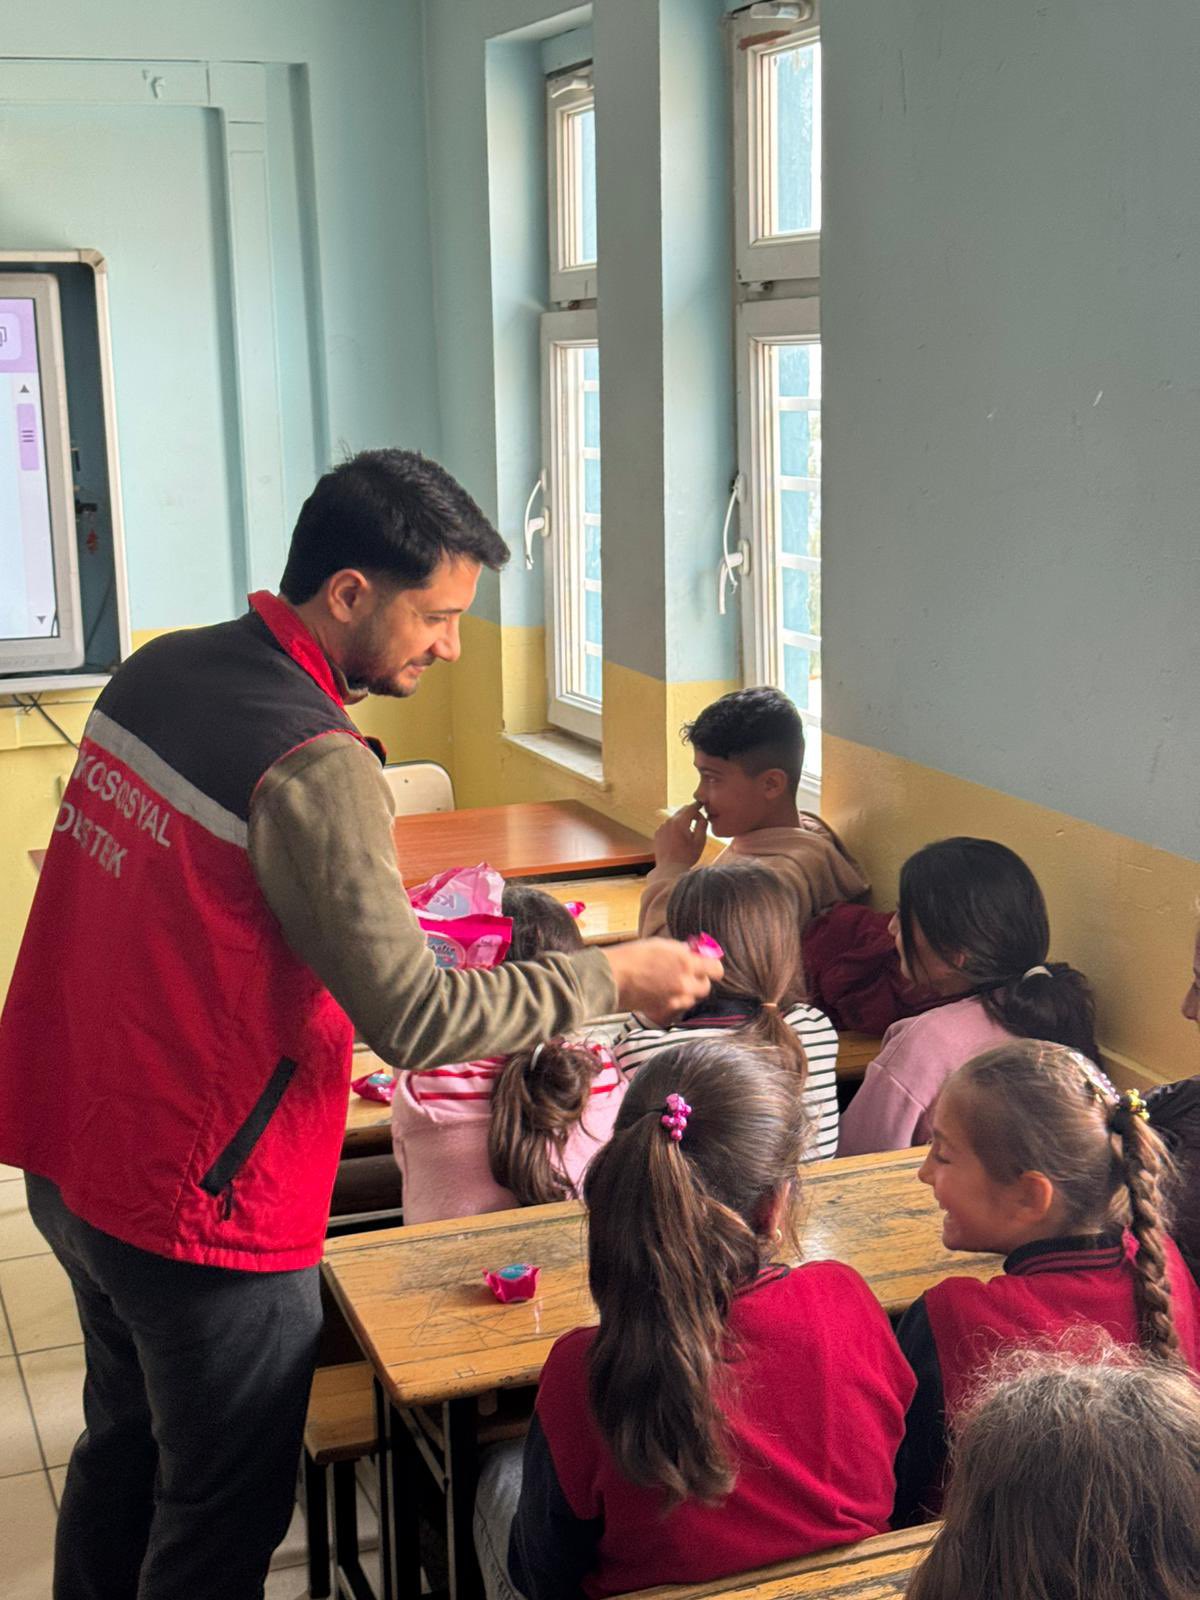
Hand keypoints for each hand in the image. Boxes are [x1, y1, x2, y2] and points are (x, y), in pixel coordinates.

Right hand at [604, 939, 722, 1018]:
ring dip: (686, 992)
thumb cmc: (633, 956)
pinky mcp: (665, 1013)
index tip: (706, 965)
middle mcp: (685, 985)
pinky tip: (661, 994)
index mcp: (687, 964)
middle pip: (706, 987)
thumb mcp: (662, 945)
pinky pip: (677, 1009)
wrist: (612, 977)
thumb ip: (682, 951)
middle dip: (699, 980)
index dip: (711, 966)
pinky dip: (673, 1003)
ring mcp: (675, 1001)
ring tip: (669, 984)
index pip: (716, 969)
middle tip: (686, 974)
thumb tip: (694, 952)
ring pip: (692, 999)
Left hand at [653, 802, 707, 869]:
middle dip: (691, 813)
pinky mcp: (657, 833)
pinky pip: (668, 825)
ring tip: (689, 833)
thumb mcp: (700, 841)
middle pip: (682, 810)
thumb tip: (702, 817)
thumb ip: (702, 825)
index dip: (698, 805)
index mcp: (680, 822)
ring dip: (683, 821)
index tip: (703, 805)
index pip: (691, 807)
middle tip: (699, 821)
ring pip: (675, 818)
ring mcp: (661, 827)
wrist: (669, 869)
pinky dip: (674, 827)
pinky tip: (679, 838)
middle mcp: (669, 822)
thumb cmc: (687, 857)